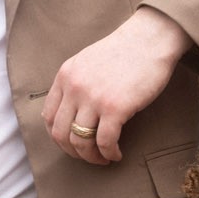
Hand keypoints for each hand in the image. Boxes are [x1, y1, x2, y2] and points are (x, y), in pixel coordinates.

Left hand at [43, 7, 188, 163]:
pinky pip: (105, 142)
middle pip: (60, 134)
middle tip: (88, 156)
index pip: (48, 117)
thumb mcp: (87, 62)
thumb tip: (70, 112)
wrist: (150, 39)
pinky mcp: (115, 107)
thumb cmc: (125, 51)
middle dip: (73, 152)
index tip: (72, 144)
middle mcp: (74, 87)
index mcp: (65, 76)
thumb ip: (75, 83)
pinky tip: (116, 154)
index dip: (58, 137)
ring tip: (103, 158)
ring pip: (80, 141)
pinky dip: (109, 153)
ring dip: (91, 157)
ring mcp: (93, 98)